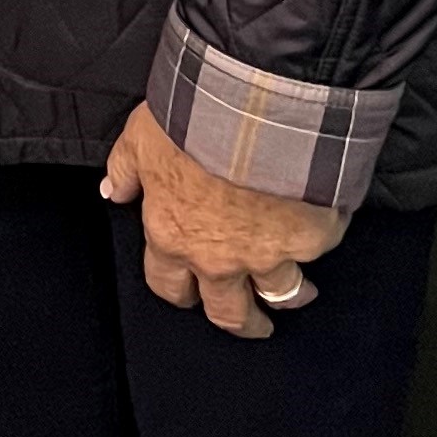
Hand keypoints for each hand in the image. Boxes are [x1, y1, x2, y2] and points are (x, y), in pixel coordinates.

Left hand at [101, 100, 349, 338]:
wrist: (254, 113)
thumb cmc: (193, 121)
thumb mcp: (142, 137)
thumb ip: (126, 168)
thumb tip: (114, 190)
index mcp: (173, 236)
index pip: (169, 286)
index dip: (181, 292)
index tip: (191, 294)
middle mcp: (219, 258)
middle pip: (230, 313)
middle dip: (242, 323)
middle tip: (254, 323)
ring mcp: (267, 255)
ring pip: (281, 294)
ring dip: (289, 296)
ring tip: (300, 294)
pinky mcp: (310, 240)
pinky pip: (316, 250)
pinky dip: (318, 242)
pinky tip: (323, 234)